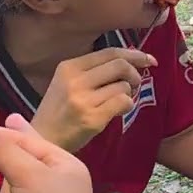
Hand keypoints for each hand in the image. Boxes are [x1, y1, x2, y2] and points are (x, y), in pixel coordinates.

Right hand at [34, 48, 158, 151]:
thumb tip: (133, 58)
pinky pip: (124, 102)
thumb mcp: (69, 83)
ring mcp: (83, 100)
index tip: (149, 60)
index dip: (135, 54)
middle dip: (135, 74)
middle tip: (134, 84)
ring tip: (115, 102)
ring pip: (124, 86)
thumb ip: (96, 70)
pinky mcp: (92, 118)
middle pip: (121, 65)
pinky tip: (116, 112)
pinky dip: (127, 106)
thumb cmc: (60, 111)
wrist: (43, 140)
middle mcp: (75, 80)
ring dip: (128, 94)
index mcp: (69, 67)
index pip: (110, 52)